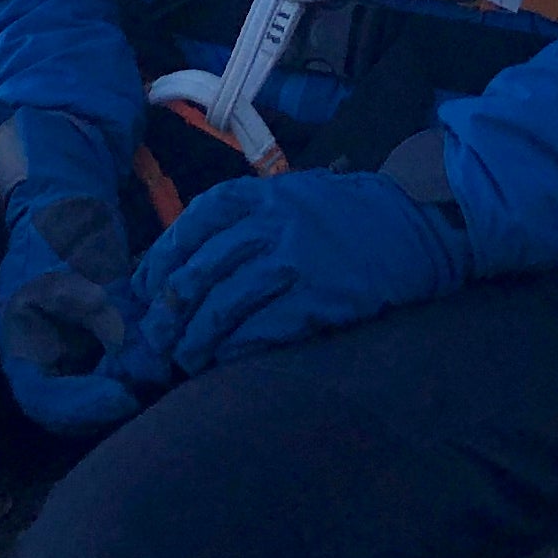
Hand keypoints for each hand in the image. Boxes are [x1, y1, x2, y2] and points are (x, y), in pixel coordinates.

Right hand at [0, 112, 146, 436]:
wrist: (62, 201)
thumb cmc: (65, 233)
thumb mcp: (91, 277)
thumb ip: (118, 327)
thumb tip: (150, 372)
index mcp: (20, 341)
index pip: (42, 399)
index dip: (83, 407)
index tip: (124, 395)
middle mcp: (35, 357)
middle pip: (65, 408)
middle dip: (106, 404)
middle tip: (146, 391)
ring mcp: (57, 354)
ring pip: (87, 395)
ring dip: (119, 390)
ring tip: (152, 375)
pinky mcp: (81, 347)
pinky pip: (102, 374)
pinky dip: (125, 373)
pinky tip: (151, 360)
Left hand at [133, 168, 470, 378]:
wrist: (414, 226)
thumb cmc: (342, 216)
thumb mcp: (288, 195)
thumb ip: (242, 220)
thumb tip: (185, 261)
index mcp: (255, 197)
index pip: (188, 229)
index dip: (158, 264)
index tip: (143, 293)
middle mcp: (267, 226)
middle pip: (196, 275)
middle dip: (169, 314)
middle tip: (157, 340)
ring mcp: (292, 263)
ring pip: (221, 309)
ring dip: (197, 341)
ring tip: (186, 360)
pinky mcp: (316, 300)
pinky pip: (261, 332)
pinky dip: (237, 351)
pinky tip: (227, 362)